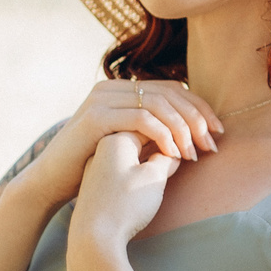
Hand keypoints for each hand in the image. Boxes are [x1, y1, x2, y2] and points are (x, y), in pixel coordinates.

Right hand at [17, 77, 223, 207]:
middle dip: (197, 119)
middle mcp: (113, 88)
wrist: (52, 182)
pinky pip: (142, 119)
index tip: (218, 133)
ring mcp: (102, 99)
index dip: (200, 109)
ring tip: (195, 154)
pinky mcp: (96, 116)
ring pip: (159, 104)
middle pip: (170, 94)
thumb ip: (151, 134)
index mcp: (123, 91)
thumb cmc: (92, 169)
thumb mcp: (127, 145)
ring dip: (183, 129)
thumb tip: (188, 134)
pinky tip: (175, 154)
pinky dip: (164, 135)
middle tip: (212, 145)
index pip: (173, 90)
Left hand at [66, 132, 178, 270]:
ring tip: (174, 169)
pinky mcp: (100, 181)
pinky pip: (126, 164)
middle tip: (191, 157)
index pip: (155, 121)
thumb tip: (172, 153)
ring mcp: (100, 163)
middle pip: (145, 131)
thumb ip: (166, 159)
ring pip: (136, 149)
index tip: (195, 150)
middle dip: (170, 140)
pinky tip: (150, 182)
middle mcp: (105, 145)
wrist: (93, 239)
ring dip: (157, 154)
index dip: (179, 132)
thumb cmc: (124, 206)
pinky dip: (142, 166)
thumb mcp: (153, 178)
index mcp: (117, 137)